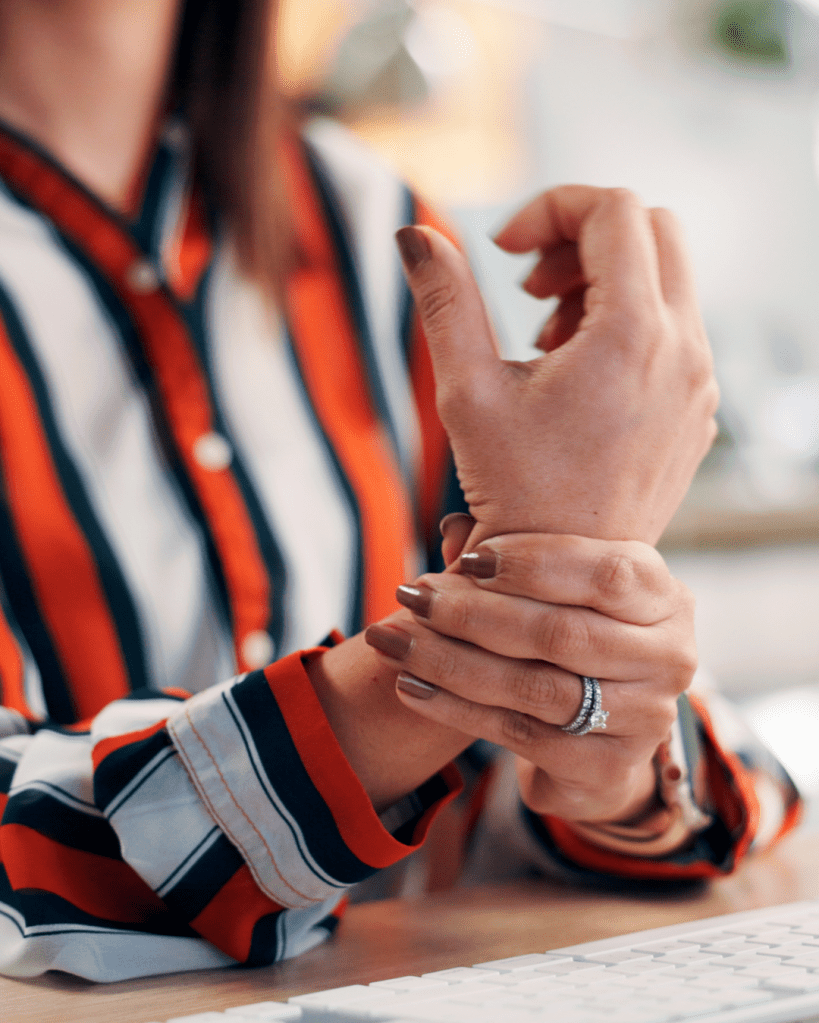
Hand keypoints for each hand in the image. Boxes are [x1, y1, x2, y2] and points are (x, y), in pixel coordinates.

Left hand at [366, 532, 695, 823]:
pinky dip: (454, 707)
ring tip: (393, 638)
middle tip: (411, 594)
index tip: (468, 558)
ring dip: (450, 660)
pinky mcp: (607, 767)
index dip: (533, 563)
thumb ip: (519, 560)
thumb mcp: (565, 591)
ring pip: (531, 686)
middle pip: (560, 633)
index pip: (607, 573)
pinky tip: (410, 685)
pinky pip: (515, 732)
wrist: (603, 730)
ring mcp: (644, 718)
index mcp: (665, 598)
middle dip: (471, 612)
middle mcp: (669, 658)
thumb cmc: (576, 634)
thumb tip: (452, 527)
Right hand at [396, 186, 718, 546]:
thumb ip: (444, 301)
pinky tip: (576, 374)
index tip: (503, 252)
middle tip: (529, 286)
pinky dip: (627, 323)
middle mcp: (684, 351)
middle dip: (584, 237)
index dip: (550, 208)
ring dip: (603, 282)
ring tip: (545, 339)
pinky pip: (675, 330)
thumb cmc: (514, 491)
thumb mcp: (467, 391)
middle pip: (652, 231)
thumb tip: (414, 235)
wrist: (564, 576)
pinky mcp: (698, 408)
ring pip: (666, 279)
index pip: (614, 210)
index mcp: (632, 335)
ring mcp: (699, 381)